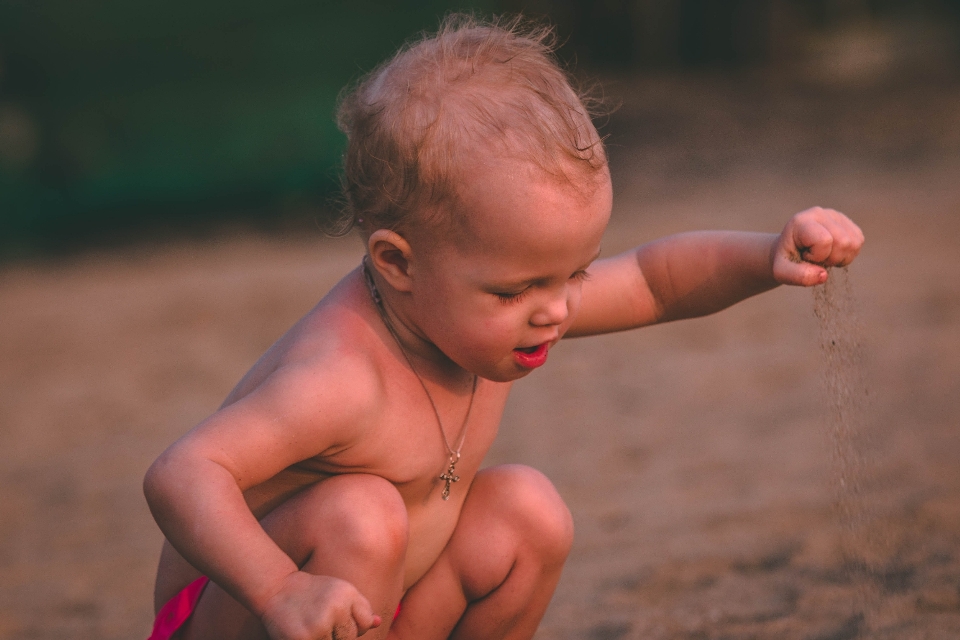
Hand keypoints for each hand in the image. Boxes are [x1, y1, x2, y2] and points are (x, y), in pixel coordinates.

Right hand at [260, 571, 380, 639]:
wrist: (276, 589)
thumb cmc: (312, 593)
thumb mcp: (338, 592)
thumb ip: (358, 609)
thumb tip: (377, 623)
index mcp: (348, 593)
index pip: (364, 622)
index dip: (353, 626)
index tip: (336, 620)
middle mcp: (337, 606)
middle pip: (351, 636)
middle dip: (337, 635)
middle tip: (320, 622)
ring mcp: (321, 623)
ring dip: (324, 639)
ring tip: (312, 627)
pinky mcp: (305, 637)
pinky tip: (303, 633)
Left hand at [771, 207, 863, 285]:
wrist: (788, 250)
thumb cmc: (785, 261)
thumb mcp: (783, 273)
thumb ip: (799, 276)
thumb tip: (823, 275)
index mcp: (802, 221)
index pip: (824, 240)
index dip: (818, 256)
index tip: (805, 256)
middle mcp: (820, 213)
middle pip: (844, 242)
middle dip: (831, 259)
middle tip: (815, 258)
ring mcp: (835, 215)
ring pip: (854, 243)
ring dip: (840, 257)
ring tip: (823, 256)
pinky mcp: (846, 221)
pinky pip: (859, 241)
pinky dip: (848, 254)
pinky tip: (832, 252)